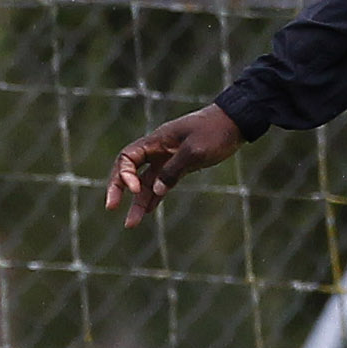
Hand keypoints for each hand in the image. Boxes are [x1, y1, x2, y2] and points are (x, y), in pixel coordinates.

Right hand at [104, 105, 244, 228]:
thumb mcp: (196, 151)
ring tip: (130, 225)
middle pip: (129, 170)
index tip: (134, 189)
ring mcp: (168, 158)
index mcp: (156, 141)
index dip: (124, 174)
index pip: (127, 157)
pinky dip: (154, 197)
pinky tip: (148, 211)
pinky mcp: (180, 166)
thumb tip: (156, 190)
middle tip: (111, 207)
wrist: (235, 123)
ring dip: (138, 201)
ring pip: (146, 182)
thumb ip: (174, 170)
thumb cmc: (215, 132)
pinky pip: (161, 183)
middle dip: (118, 188)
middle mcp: (157, 150)